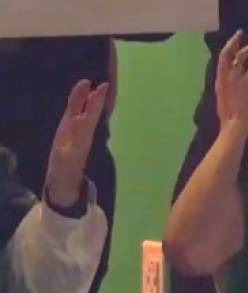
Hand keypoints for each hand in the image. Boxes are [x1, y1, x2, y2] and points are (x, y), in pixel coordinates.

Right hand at [45, 80, 108, 206]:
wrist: (64, 176)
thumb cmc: (66, 170)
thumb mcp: (65, 161)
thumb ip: (67, 151)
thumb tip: (69, 141)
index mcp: (83, 138)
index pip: (90, 118)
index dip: (95, 105)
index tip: (102, 92)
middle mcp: (83, 131)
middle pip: (91, 112)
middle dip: (97, 99)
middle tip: (104, 84)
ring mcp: (76, 128)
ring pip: (82, 109)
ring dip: (85, 96)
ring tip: (88, 82)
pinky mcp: (69, 127)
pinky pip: (74, 110)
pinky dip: (77, 99)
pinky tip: (80, 89)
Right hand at [216, 30, 247, 136]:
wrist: (234, 127)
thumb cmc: (231, 122)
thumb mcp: (226, 105)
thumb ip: (229, 95)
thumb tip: (234, 93)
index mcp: (219, 84)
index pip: (220, 63)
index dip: (226, 52)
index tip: (232, 45)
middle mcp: (224, 78)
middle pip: (226, 54)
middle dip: (233, 42)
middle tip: (240, 34)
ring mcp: (235, 79)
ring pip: (240, 56)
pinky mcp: (246, 82)